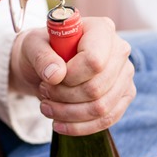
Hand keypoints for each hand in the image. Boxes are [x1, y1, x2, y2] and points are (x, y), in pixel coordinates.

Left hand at [10, 17, 135, 135]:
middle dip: (64, 97)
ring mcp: (124, 74)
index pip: (94, 61)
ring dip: (68, 113)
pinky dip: (80, 127)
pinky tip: (59, 124)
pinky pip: (107, 120)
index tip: (51, 79)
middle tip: (44, 92)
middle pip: (97, 88)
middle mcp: (120, 50)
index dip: (70, 76)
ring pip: (102, 107)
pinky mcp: (123, 95)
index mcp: (101, 29)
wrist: (46, 63)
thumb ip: (41, 56)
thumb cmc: (42, 49)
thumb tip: (55, 75)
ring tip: (47, 107)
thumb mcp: (32, 45)